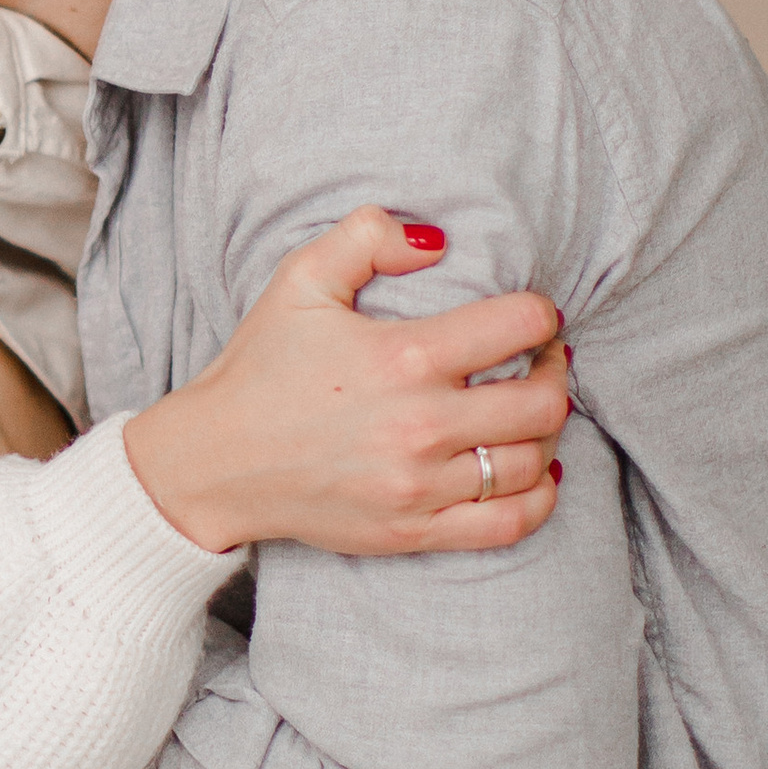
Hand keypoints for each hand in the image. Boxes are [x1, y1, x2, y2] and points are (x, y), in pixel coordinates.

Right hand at [122, 210, 568, 558]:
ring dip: (547, 430)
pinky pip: (508, 523)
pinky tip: (533, 470)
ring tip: (531, 409)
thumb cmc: (259, 368)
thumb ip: (368, 237)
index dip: (539, 312)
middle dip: (554, 371)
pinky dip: (539, 497)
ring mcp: (419, 486)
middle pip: (541, 400)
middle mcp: (420, 425)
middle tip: (541, 360)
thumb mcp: (299, 280)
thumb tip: (435, 240)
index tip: (532, 315)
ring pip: (531, 461)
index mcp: (402, 356)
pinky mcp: (412, 531)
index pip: (518, 325)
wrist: (213, 462)